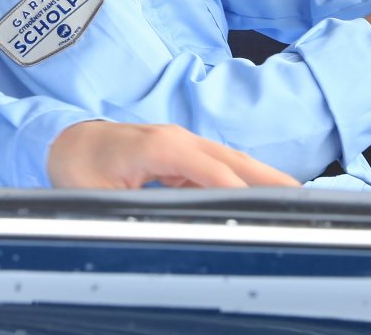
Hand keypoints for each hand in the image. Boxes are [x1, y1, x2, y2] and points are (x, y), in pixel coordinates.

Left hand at [46, 122, 299, 188]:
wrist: (63, 139)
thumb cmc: (76, 165)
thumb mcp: (93, 196)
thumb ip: (129, 211)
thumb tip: (158, 231)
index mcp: (159, 146)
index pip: (213, 172)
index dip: (241, 192)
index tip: (269, 213)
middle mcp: (176, 140)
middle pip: (233, 161)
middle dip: (269, 181)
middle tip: (307, 202)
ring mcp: (180, 144)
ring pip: (231, 162)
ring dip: (263, 180)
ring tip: (298, 201)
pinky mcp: (180, 155)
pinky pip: (218, 167)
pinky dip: (243, 180)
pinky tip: (261, 197)